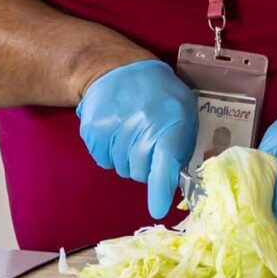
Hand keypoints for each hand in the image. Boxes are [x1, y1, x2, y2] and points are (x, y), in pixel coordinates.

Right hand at [75, 59, 197, 218]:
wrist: (117, 68)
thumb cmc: (158, 94)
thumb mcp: (183, 113)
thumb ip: (181, 147)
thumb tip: (173, 182)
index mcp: (170, 121)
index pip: (165, 163)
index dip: (160, 189)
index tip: (157, 208)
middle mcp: (141, 124)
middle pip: (140, 172)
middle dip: (145, 167)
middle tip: (146, 143)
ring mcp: (114, 127)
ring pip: (121, 168)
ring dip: (127, 159)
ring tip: (130, 132)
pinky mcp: (93, 130)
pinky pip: (104, 160)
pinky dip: (110, 153)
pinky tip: (115, 131)